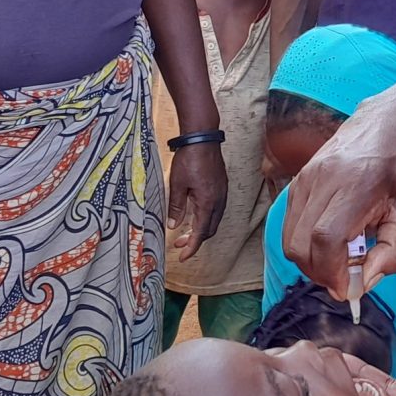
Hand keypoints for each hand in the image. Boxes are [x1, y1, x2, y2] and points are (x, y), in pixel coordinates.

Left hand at [166, 141, 227, 260]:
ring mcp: (222, 193)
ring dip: (201, 228)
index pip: (201, 233)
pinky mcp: (221, 186)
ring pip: (214, 219)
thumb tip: (174, 225)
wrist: (202, 137)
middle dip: (195, 240)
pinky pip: (216, 209)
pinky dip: (206, 217)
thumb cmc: (189, 158)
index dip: (192, 247)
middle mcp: (219, 200)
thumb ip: (176, 207)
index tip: (183, 257)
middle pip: (210, 229)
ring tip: (185, 231)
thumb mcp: (177, 184)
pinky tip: (195, 214)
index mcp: (208, 202)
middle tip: (179, 245)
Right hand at [282, 99, 395, 299]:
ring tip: (337, 260)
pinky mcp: (296, 183)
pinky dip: (304, 245)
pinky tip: (328, 242)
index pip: (327, 238)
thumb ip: (395, 254)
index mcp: (356, 185)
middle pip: (301, 244)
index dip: (332, 271)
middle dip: (320, 273)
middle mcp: (323, 179)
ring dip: (310, 262)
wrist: (384, 128)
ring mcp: (305, 179)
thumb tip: (364, 282)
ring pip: (289, 239)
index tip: (347, 287)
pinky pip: (289, 227)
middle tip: (343, 278)